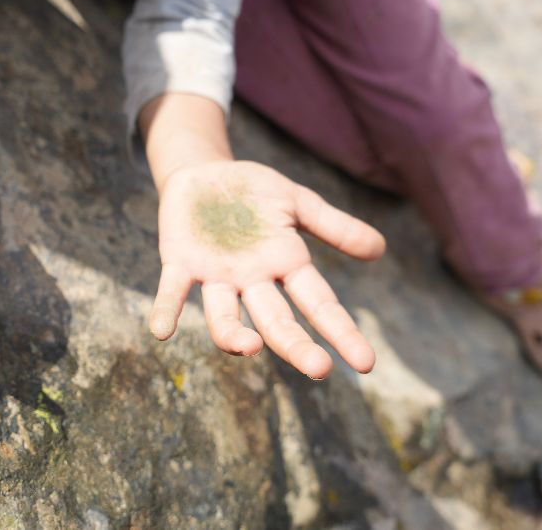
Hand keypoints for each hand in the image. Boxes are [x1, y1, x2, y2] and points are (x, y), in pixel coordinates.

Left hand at [150, 160, 383, 378]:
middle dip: (296, 346)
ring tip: (249, 347)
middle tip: (319, 369)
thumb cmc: (252, 192)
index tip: (366, 364)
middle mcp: (251, 280)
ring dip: (233, 336)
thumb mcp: (298, 202)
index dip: (342, 333)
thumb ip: (335, 227)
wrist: (201, 172)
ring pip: (224, 317)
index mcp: (285, 265)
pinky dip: (166, 310)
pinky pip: (172, 291)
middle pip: (276, 322)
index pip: (320, 306)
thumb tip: (380, 250)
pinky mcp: (178, 262)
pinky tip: (161, 331)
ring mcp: (214, 276)